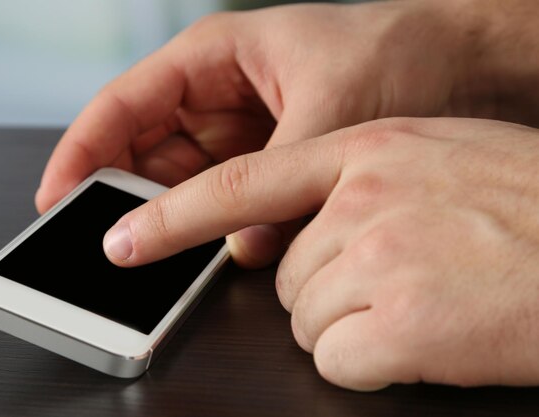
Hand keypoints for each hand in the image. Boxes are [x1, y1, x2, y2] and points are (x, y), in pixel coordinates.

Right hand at [36, 0, 520, 266]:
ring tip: (151, 254)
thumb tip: (243, 246)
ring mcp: (237, 133)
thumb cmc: (395, 52)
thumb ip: (280, 179)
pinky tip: (206, 248)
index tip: (57, 198)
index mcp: (212, 59)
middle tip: (108, 245)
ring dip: (165, 216)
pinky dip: (208, 225)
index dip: (81, 151)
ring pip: (177, 180)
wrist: (456, 63)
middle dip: (119, 195)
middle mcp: (215, 97)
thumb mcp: (330, 108)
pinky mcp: (261, 164)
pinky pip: (218, 198)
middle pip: (140, 149)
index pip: (123, 105)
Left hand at [103, 117, 538, 390]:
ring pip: (307, 318)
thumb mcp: (438, 157)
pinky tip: (426, 335)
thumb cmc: (529, 206)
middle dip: (326, 288)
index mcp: (366, 151)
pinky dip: (372, 360)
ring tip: (421, 300)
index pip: (240, 184)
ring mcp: (377, 260)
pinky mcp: (397, 325)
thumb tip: (314, 221)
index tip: (124, 239)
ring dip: (353, 324)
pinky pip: (337, 360)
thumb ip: (362, 182)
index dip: (173, 217)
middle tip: (397, 278)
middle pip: (284, 273)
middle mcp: (361, 199)